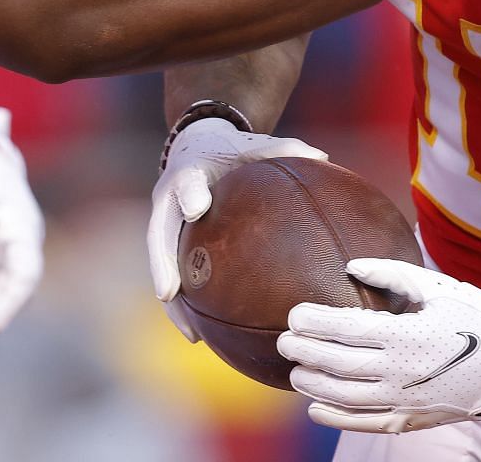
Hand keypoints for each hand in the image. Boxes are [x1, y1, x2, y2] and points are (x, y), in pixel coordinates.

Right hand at [147, 116, 326, 338]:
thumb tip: (322, 155)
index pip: (186, 182)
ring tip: (190, 331)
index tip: (197, 209)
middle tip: (170, 292)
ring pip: (160, 264)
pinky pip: (173, 275)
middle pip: (158, 233)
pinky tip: (201, 336)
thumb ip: (282, 149)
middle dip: (162, 263)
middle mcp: (167, 200)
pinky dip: (184, 306)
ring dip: (171, 300)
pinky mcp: (167, 242)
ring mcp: (163, 223)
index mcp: (187, 172)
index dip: (189, 194)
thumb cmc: (228, 149)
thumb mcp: (251, 145)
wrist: (192, 147)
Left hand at [279, 258, 480, 432]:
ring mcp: (405, 400)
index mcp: (405, 334)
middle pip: (337, 363)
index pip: (344, 329)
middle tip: (283, 341)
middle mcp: (400, 371)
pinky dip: (336, 417)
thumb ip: (389, 272)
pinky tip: (316, 407)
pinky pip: (366, 423)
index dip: (313, 323)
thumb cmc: (474, 316)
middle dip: (303, 352)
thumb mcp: (435, 286)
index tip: (293, 315)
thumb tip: (350, 265)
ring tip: (295, 371)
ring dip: (314, 385)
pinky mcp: (412, 420)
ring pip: (345, 397)